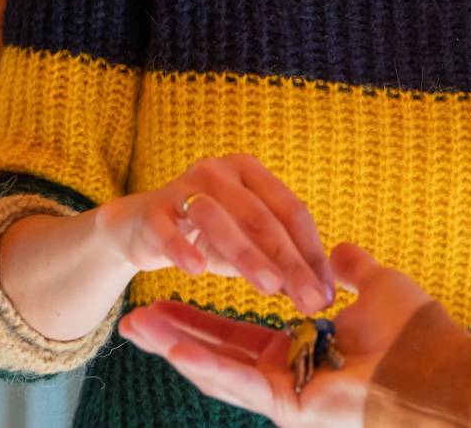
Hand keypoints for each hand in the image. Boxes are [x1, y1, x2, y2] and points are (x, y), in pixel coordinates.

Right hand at [96, 153, 333, 315]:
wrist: (142, 228)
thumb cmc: (207, 236)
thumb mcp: (248, 246)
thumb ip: (281, 263)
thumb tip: (322, 294)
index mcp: (250, 173)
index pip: (291, 211)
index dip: (312, 253)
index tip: (327, 293)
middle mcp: (219, 172)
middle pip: (261, 216)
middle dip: (289, 260)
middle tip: (310, 299)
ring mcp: (183, 188)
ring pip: (218, 218)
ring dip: (246, 254)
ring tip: (270, 287)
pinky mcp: (152, 212)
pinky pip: (168, 230)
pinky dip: (183, 248)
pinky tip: (196, 270)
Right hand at [118, 243, 437, 427]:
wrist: (441, 368)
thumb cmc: (419, 334)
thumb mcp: (379, 288)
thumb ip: (353, 271)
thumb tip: (341, 251)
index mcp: (302, 355)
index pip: (238, 335)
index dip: (200, 318)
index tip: (165, 297)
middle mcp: (288, 378)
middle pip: (216, 354)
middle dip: (172, 335)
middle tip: (130, 319)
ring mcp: (286, 397)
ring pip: (219, 369)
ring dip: (175, 348)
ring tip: (135, 328)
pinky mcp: (291, 407)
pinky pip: (241, 383)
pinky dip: (205, 364)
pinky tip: (172, 348)